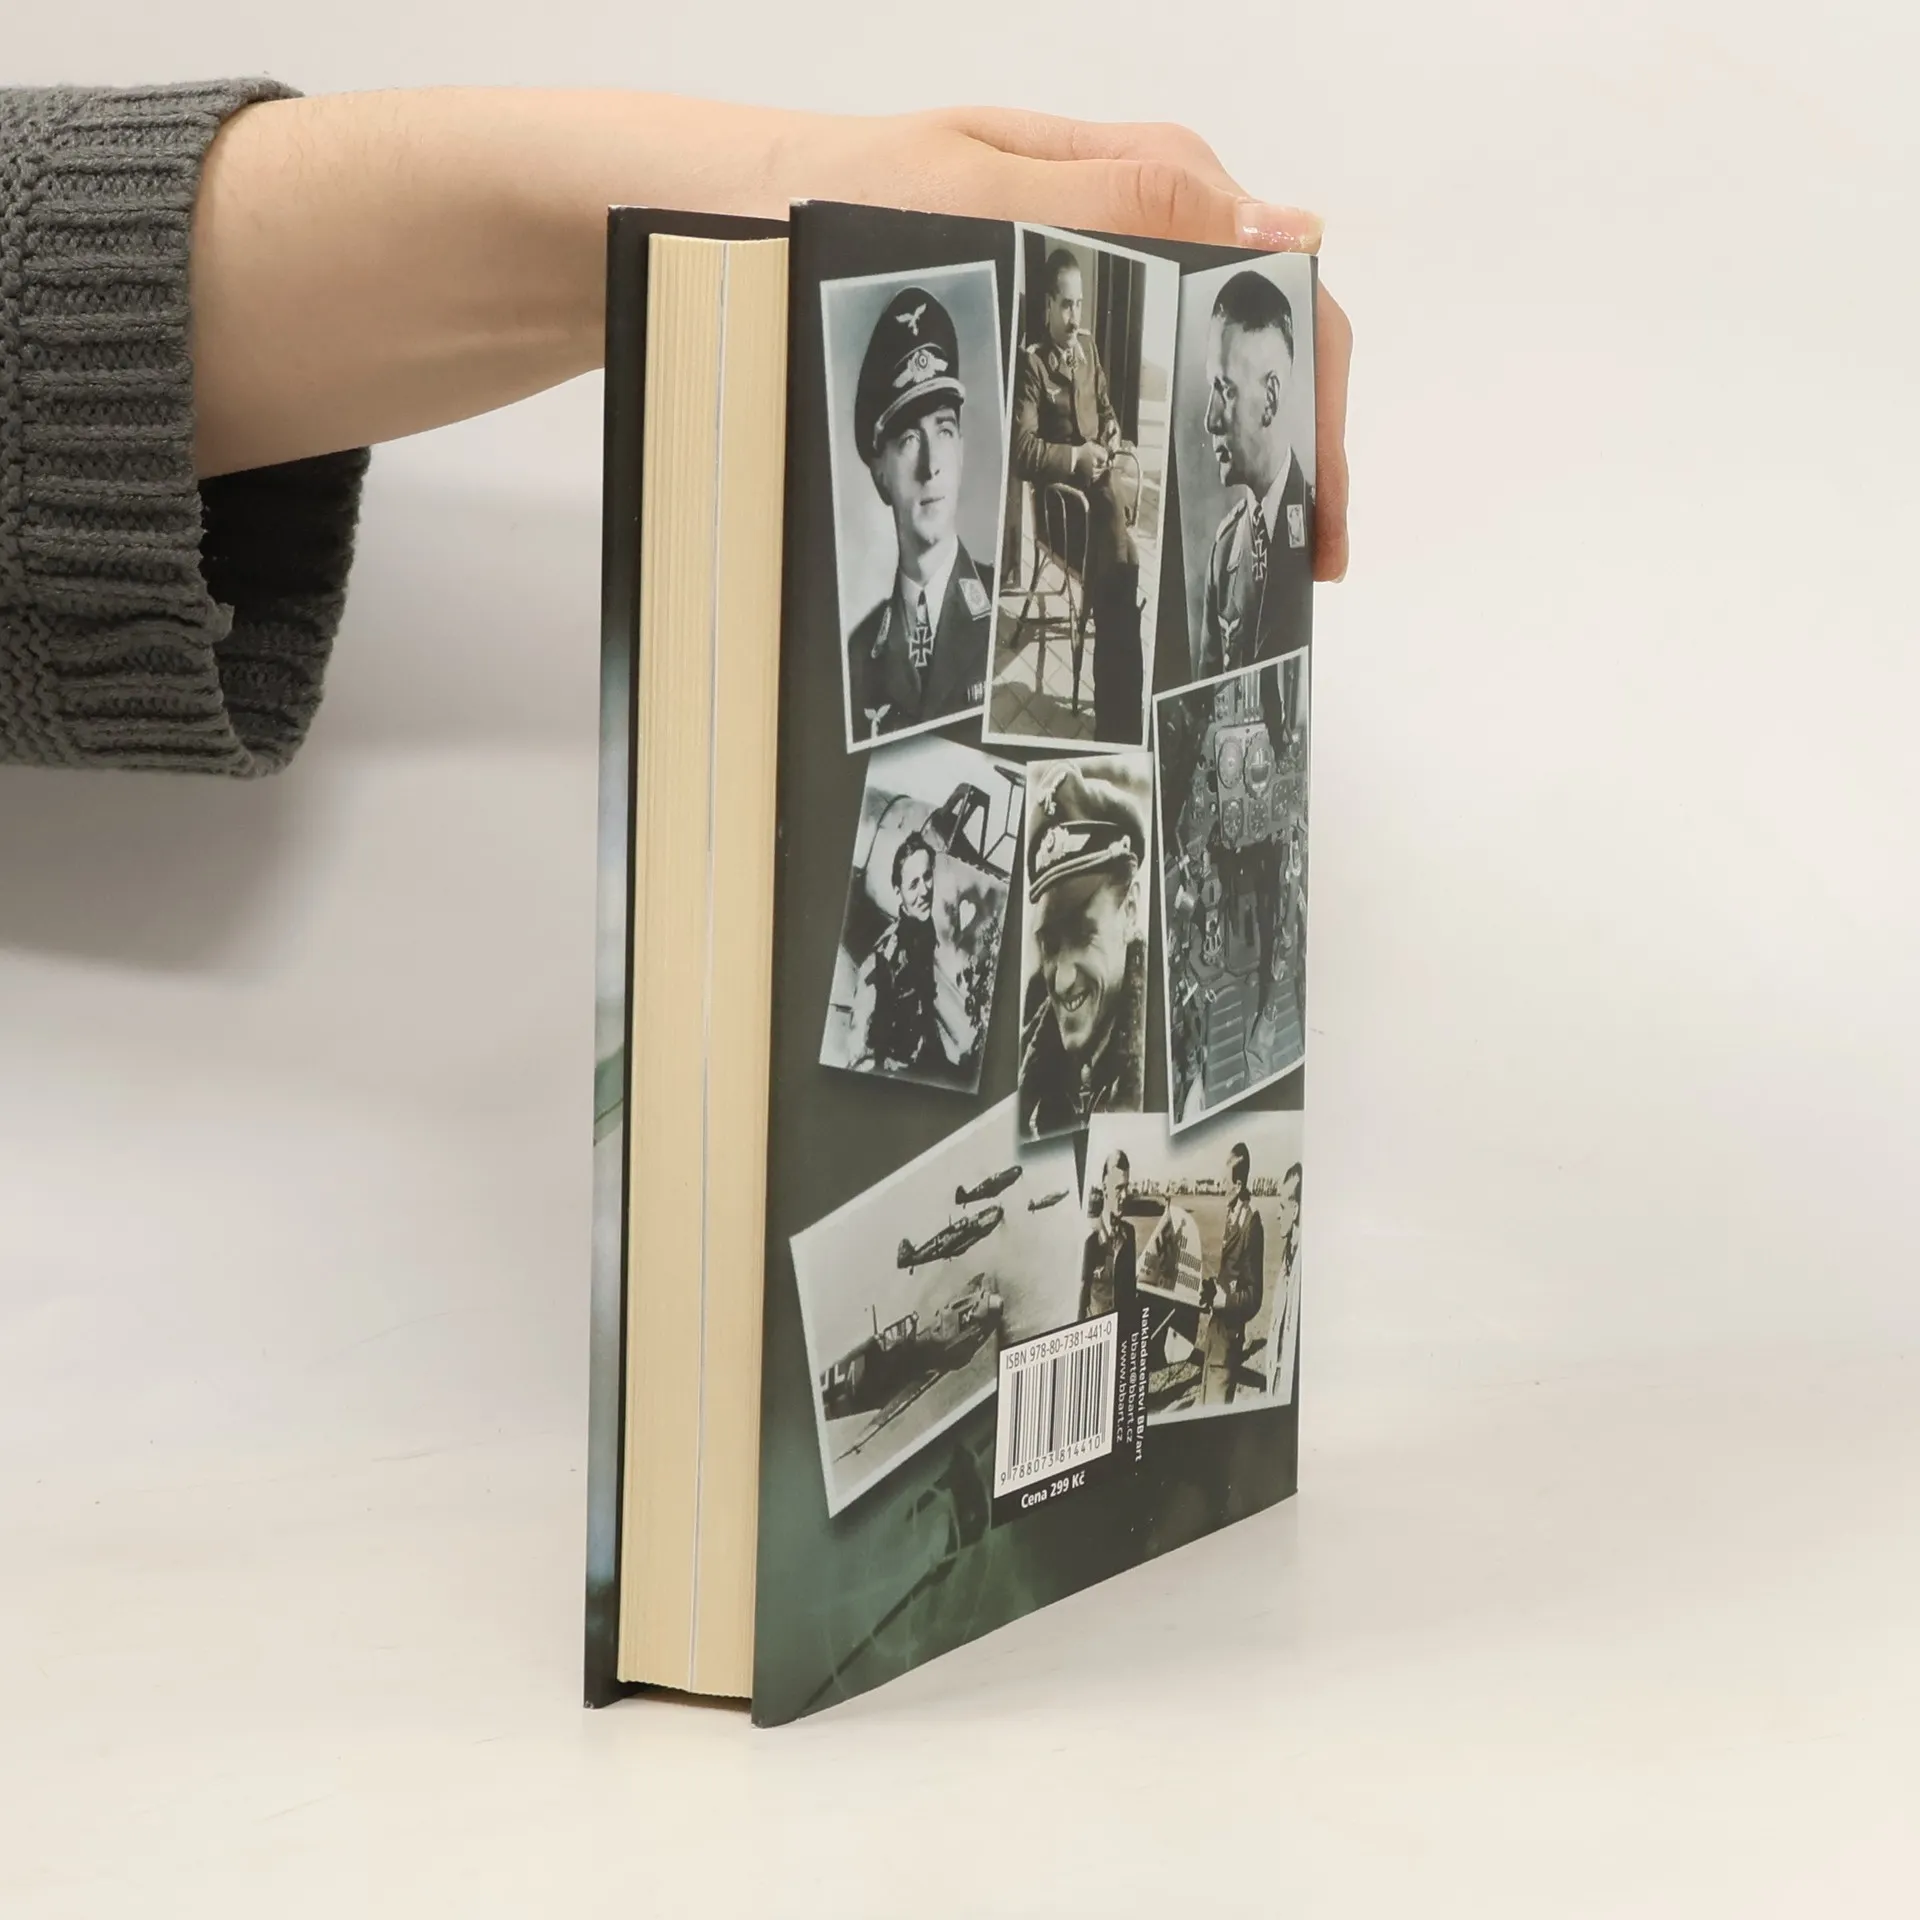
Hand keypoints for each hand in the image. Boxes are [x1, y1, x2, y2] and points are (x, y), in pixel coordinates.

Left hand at [194, 93, 1348, 579]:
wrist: (652, 235)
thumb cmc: (792, 202)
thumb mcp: (961, 194)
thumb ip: (1120, 203)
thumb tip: (1288, 226)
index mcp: (1119, 178)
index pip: (1278, 285)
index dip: (1315, 409)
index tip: (1312, 527)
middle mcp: (1095, 232)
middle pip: (1233, 349)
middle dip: (1271, 459)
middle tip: (1274, 579)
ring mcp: (1041, 294)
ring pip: (1163, 390)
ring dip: (1197, 482)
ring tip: (1208, 581)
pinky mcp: (985, 346)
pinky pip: (1083, 413)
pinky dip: (1115, 480)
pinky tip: (1109, 543)